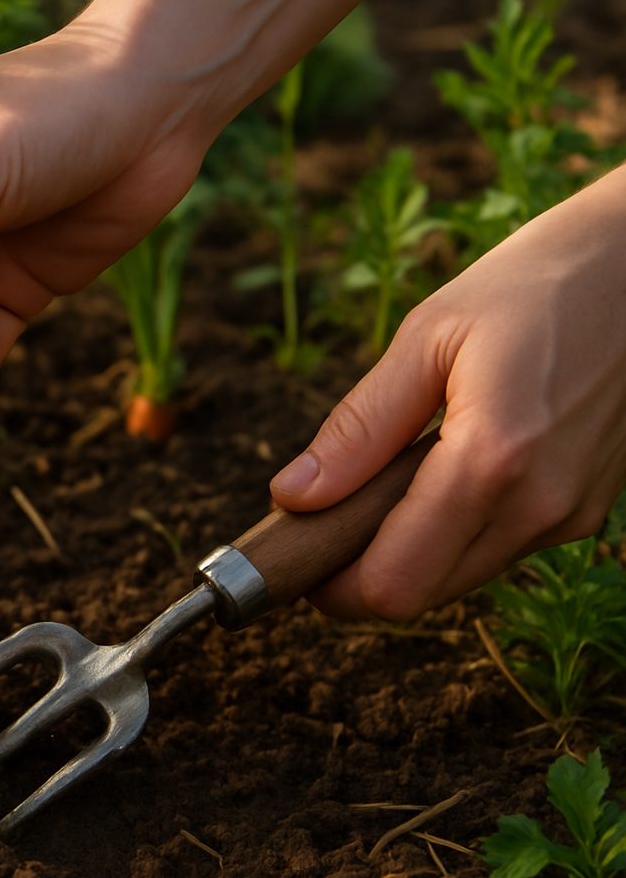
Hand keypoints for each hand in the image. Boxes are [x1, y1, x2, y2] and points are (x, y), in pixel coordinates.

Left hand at [270, 166, 625, 619]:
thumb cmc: (534, 283)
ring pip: (459, 577)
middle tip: (326, 511)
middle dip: (360, 569)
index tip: (296, 548)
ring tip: (387, 474)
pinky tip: (442, 468)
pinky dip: (452, 529)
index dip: (331, 584)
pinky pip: (498, 548)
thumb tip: (292, 496)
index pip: (393, 583)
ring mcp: (571, 513)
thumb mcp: (428, 337)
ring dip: (407, 548)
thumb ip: (359, 428)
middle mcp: (541, 505)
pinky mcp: (586, 509)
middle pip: (422, 595)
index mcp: (493, 461)